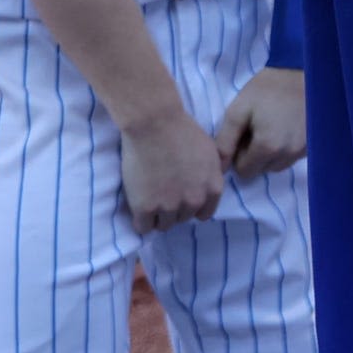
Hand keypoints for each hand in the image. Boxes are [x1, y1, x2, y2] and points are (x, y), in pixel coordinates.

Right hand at [117, 114, 225, 233]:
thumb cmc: (183, 132)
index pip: (204, 214)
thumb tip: (211, 185)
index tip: (180, 199)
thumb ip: (214, 172)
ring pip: (164, 225)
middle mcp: (194, 201)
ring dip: (157, 215)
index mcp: (213, 189)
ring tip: (148, 199)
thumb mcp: (212, 152)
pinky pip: (143, 227)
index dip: (191, 207)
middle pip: (183, 219)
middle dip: (174, 209)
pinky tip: (138, 208)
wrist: (155, 125)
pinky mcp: (146, 207)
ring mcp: (170, 206)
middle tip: (161, 193)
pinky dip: (141, 221)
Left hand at [215, 66, 306, 177]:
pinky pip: (292, 157)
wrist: (300, 73)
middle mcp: (288, 154)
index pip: (244, 171)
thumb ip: (225, 142)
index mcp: (267, 147)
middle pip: (261, 170)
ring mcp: (303, 150)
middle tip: (255, 130)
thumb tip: (218, 168)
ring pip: (277, 165)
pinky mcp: (312, 145)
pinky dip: (285, 149)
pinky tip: (284, 129)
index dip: (238, 155)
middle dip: (254, 156)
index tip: (242, 135)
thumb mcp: (237, 112)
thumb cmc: (265, 90)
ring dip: (270, 154)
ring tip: (270, 129)